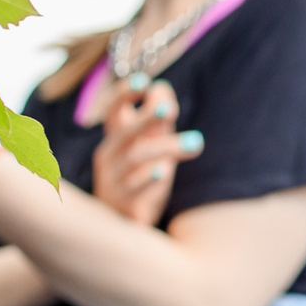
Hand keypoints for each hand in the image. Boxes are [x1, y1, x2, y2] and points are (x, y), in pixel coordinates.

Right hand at [91, 75, 198, 225]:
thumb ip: (157, 122)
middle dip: (147, 118)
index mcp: (115, 140)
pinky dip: (148, 180)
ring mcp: (113, 181)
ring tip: (195, 143)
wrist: (122, 224)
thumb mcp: (149, 148)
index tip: (143, 80)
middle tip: (169, 108)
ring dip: (165, 148)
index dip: (124, 94)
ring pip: (135, 159)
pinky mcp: (124, 205)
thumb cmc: (138, 179)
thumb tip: (162, 87)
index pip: (114, 111)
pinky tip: (163, 172)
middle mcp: (110, 157)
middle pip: (125, 133)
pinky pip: (134, 190)